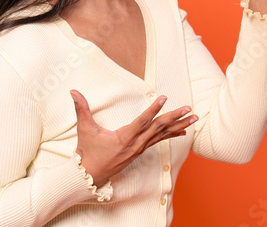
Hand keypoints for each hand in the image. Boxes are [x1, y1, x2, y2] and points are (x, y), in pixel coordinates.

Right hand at [71, 90, 196, 186]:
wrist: (89, 175)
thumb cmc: (87, 152)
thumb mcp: (85, 130)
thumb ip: (81, 109)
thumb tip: (73, 92)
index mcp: (124, 138)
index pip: (142, 121)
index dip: (153, 109)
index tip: (164, 98)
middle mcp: (135, 144)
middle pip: (159, 128)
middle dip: (175, 117)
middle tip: (189, 108)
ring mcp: (139, 148)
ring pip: (162, 135)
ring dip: (179, 125)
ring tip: (194, 117)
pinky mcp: (140, 151)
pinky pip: (159, 141)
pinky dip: (172, 135)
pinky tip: (184, 131)